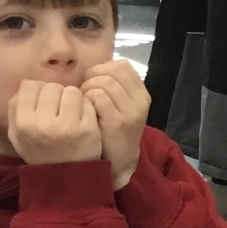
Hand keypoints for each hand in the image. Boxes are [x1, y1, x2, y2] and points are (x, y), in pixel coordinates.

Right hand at [8, 82, 101, 165]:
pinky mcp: (88, 129)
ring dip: (73, 99)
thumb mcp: (18, 136)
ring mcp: (67, 127)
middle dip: (57, 94)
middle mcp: (43, 124)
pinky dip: (86, 107)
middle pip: (52, 86)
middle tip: (60, 109)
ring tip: (72, 113)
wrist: (67, 180)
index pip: (30, 86)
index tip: (44, 103)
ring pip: (71, 91)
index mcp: (23, 124)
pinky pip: (87, 103)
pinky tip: (83, 119)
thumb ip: (14, 110)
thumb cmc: (41, 153)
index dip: (38, 91)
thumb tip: (25, 84)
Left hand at [82, 60, 151, 189]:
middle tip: (85, 92)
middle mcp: (140, 101)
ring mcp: (131, 112)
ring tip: (84, 101)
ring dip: (88, 88)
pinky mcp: (118, 122)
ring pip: (104, 82)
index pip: (122, 66)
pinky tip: (85, 110)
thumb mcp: (122, 106)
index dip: (103, 69)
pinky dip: (86, 100)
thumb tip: (94, 68)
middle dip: (93, 78)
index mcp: (142, 94)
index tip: (94, 82)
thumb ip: (114, 87)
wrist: (119, 161)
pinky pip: (98, 97)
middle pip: (112, 72)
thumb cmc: (113, 130)